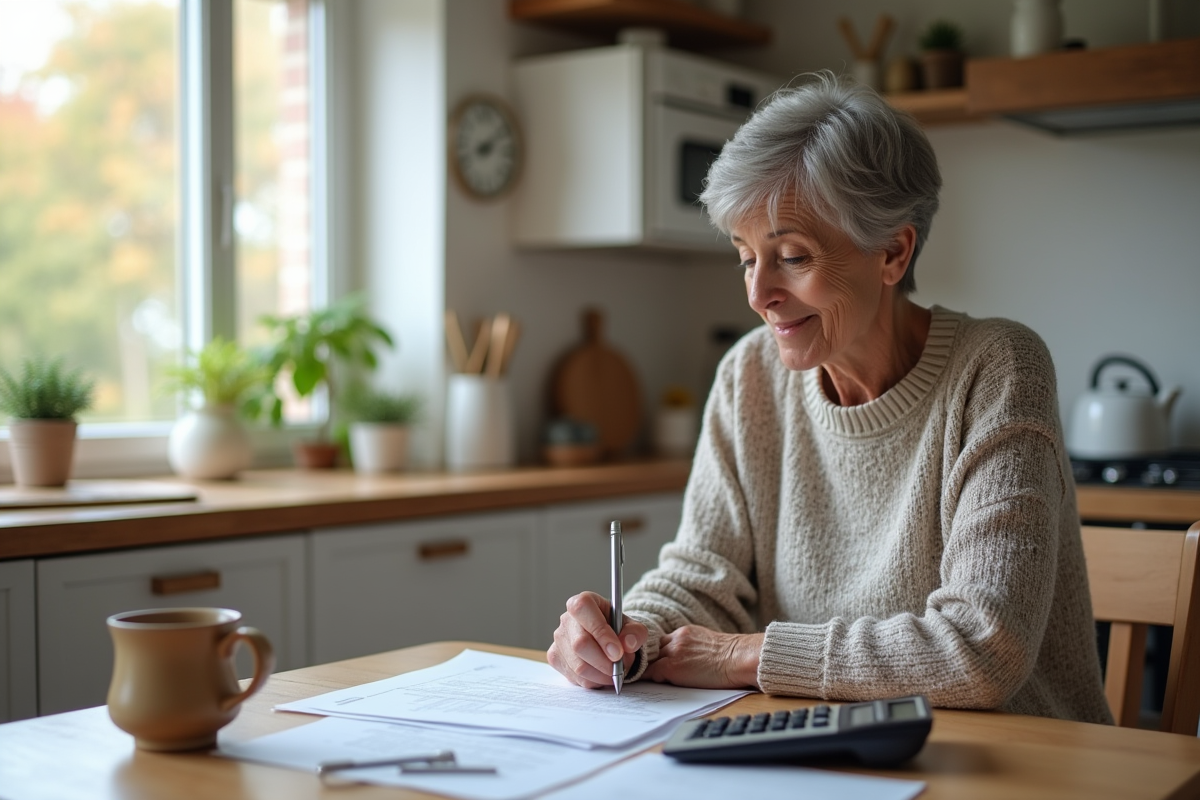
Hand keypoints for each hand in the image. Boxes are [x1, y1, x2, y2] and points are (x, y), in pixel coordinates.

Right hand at [547, 591, 647, 688]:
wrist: (608, 640)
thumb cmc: (618, 630)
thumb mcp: (632, 627)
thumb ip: (635, 633)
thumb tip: (628, 643)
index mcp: (583, 602)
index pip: (583, 610)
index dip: (600, 632)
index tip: (617, 652)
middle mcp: (566, 619)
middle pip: (580, 644)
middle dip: (604, 662)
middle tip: (620, 667)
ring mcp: (558, 639)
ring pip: (578, 666)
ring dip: (601, 674)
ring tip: (615, 671)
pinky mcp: (555, 658)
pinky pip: (575, 677)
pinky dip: (593, 681)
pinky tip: (602, 674)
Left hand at [643, 626, 763, 689]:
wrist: (739, 659)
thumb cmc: (733, 658)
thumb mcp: (709, 644)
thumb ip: (694, 648)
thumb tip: (689, 660)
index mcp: (686, 632)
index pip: (663, 642)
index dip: (659, 654)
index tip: (656, 661)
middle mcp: (677, 639)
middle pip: (654, 650)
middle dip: (652, 661)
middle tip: (645, 671)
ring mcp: (673, 652)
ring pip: (650, 661)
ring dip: (649, 670)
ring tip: (643, 679)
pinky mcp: (671, 667)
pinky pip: (651, 673)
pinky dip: (648, 679)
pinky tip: (650, 685)